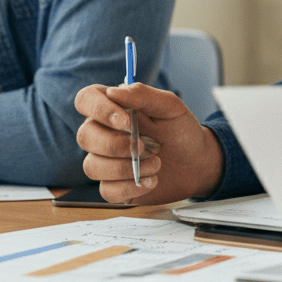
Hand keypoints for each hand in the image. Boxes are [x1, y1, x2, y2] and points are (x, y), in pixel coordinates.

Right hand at [74, 82, 223, 204]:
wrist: (197, 163)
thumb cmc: (180, 130)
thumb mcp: (169, 106)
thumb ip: (142, 95)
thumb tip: (113, 91)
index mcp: (112, 107)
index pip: (86, 100)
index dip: (99, 110)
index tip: (126, 122)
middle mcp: (103, 133)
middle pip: (84, 136)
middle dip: (115, 145)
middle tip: (145, 146)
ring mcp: (106, 160)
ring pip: (92, 166)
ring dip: (125, 168)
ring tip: (156, 164)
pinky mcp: (114, 185)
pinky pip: (106, 191)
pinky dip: (130, 187)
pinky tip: (152, 180)